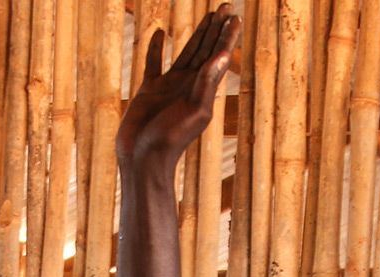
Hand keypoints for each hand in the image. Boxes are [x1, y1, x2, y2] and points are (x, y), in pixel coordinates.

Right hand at [116, 6, 239, 178]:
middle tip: (226, 8)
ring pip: (185, 52)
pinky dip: (156, 47)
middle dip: (216, 29)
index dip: (227, 36)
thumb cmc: (170, 139)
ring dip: (197, 34)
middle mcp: (188, 85)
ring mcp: (169, 86)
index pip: (218, 56)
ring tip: (208, 15)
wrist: (144, 159)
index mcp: (202, 89)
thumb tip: (222, 55)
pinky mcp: (149, 90)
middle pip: (206, 50)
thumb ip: (206, 83)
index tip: (235, 16)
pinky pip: (153, 63)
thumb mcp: (194, 111)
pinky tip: (159, 32)